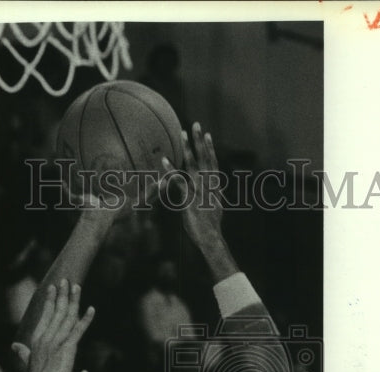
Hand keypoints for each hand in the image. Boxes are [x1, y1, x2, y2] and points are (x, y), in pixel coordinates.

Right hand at [26, 279, 94, 371]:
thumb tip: (14, 346)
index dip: (50, 301)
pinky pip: (78, 331)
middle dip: (61, 294)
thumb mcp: (29, 363)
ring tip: (77, 287)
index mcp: (38, 340)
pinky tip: (91, 310)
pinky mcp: (68, 349)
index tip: (53, 288)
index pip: (45, 316)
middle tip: (66, 280)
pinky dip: (85, 319)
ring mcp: (57, 342)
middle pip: (56, 312)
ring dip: (73, 301)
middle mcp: (46, 338)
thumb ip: (23, 353)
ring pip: (67, 317)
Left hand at [66, 170, 159, 224]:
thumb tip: (59, 182)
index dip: (128, 189)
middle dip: (149, 189)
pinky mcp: (137, 205)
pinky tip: (165, 181)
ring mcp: (133, 205)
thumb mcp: (79, 198)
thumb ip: (68, 190)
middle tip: (157, 179)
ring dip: (158, 189)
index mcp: (116, 202)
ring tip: (168, 179)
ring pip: (148, 195)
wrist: (98, 217)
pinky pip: (148, 195)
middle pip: (139, 195)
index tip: (132, 181)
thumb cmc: (89, 211)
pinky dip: (157, 189)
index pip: (123, 194)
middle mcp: (126, 204)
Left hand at [162, 122, 222, 247]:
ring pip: (194, 166)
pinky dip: (172, 170)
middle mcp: (209, 186)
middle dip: (200, 141)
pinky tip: (164, 160)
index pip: (213, 164)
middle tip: (196, 124)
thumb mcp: (215, 209)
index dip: (210, 149)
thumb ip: (213, 197)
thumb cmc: (211, 228)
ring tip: (182, 134)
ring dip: (187, 148)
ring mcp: (200, 192)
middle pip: (205, 159)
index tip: (207, 135)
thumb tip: (215, 191)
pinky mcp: (191, 200)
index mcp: (215, 188)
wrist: (211, 240)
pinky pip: (180, 182)